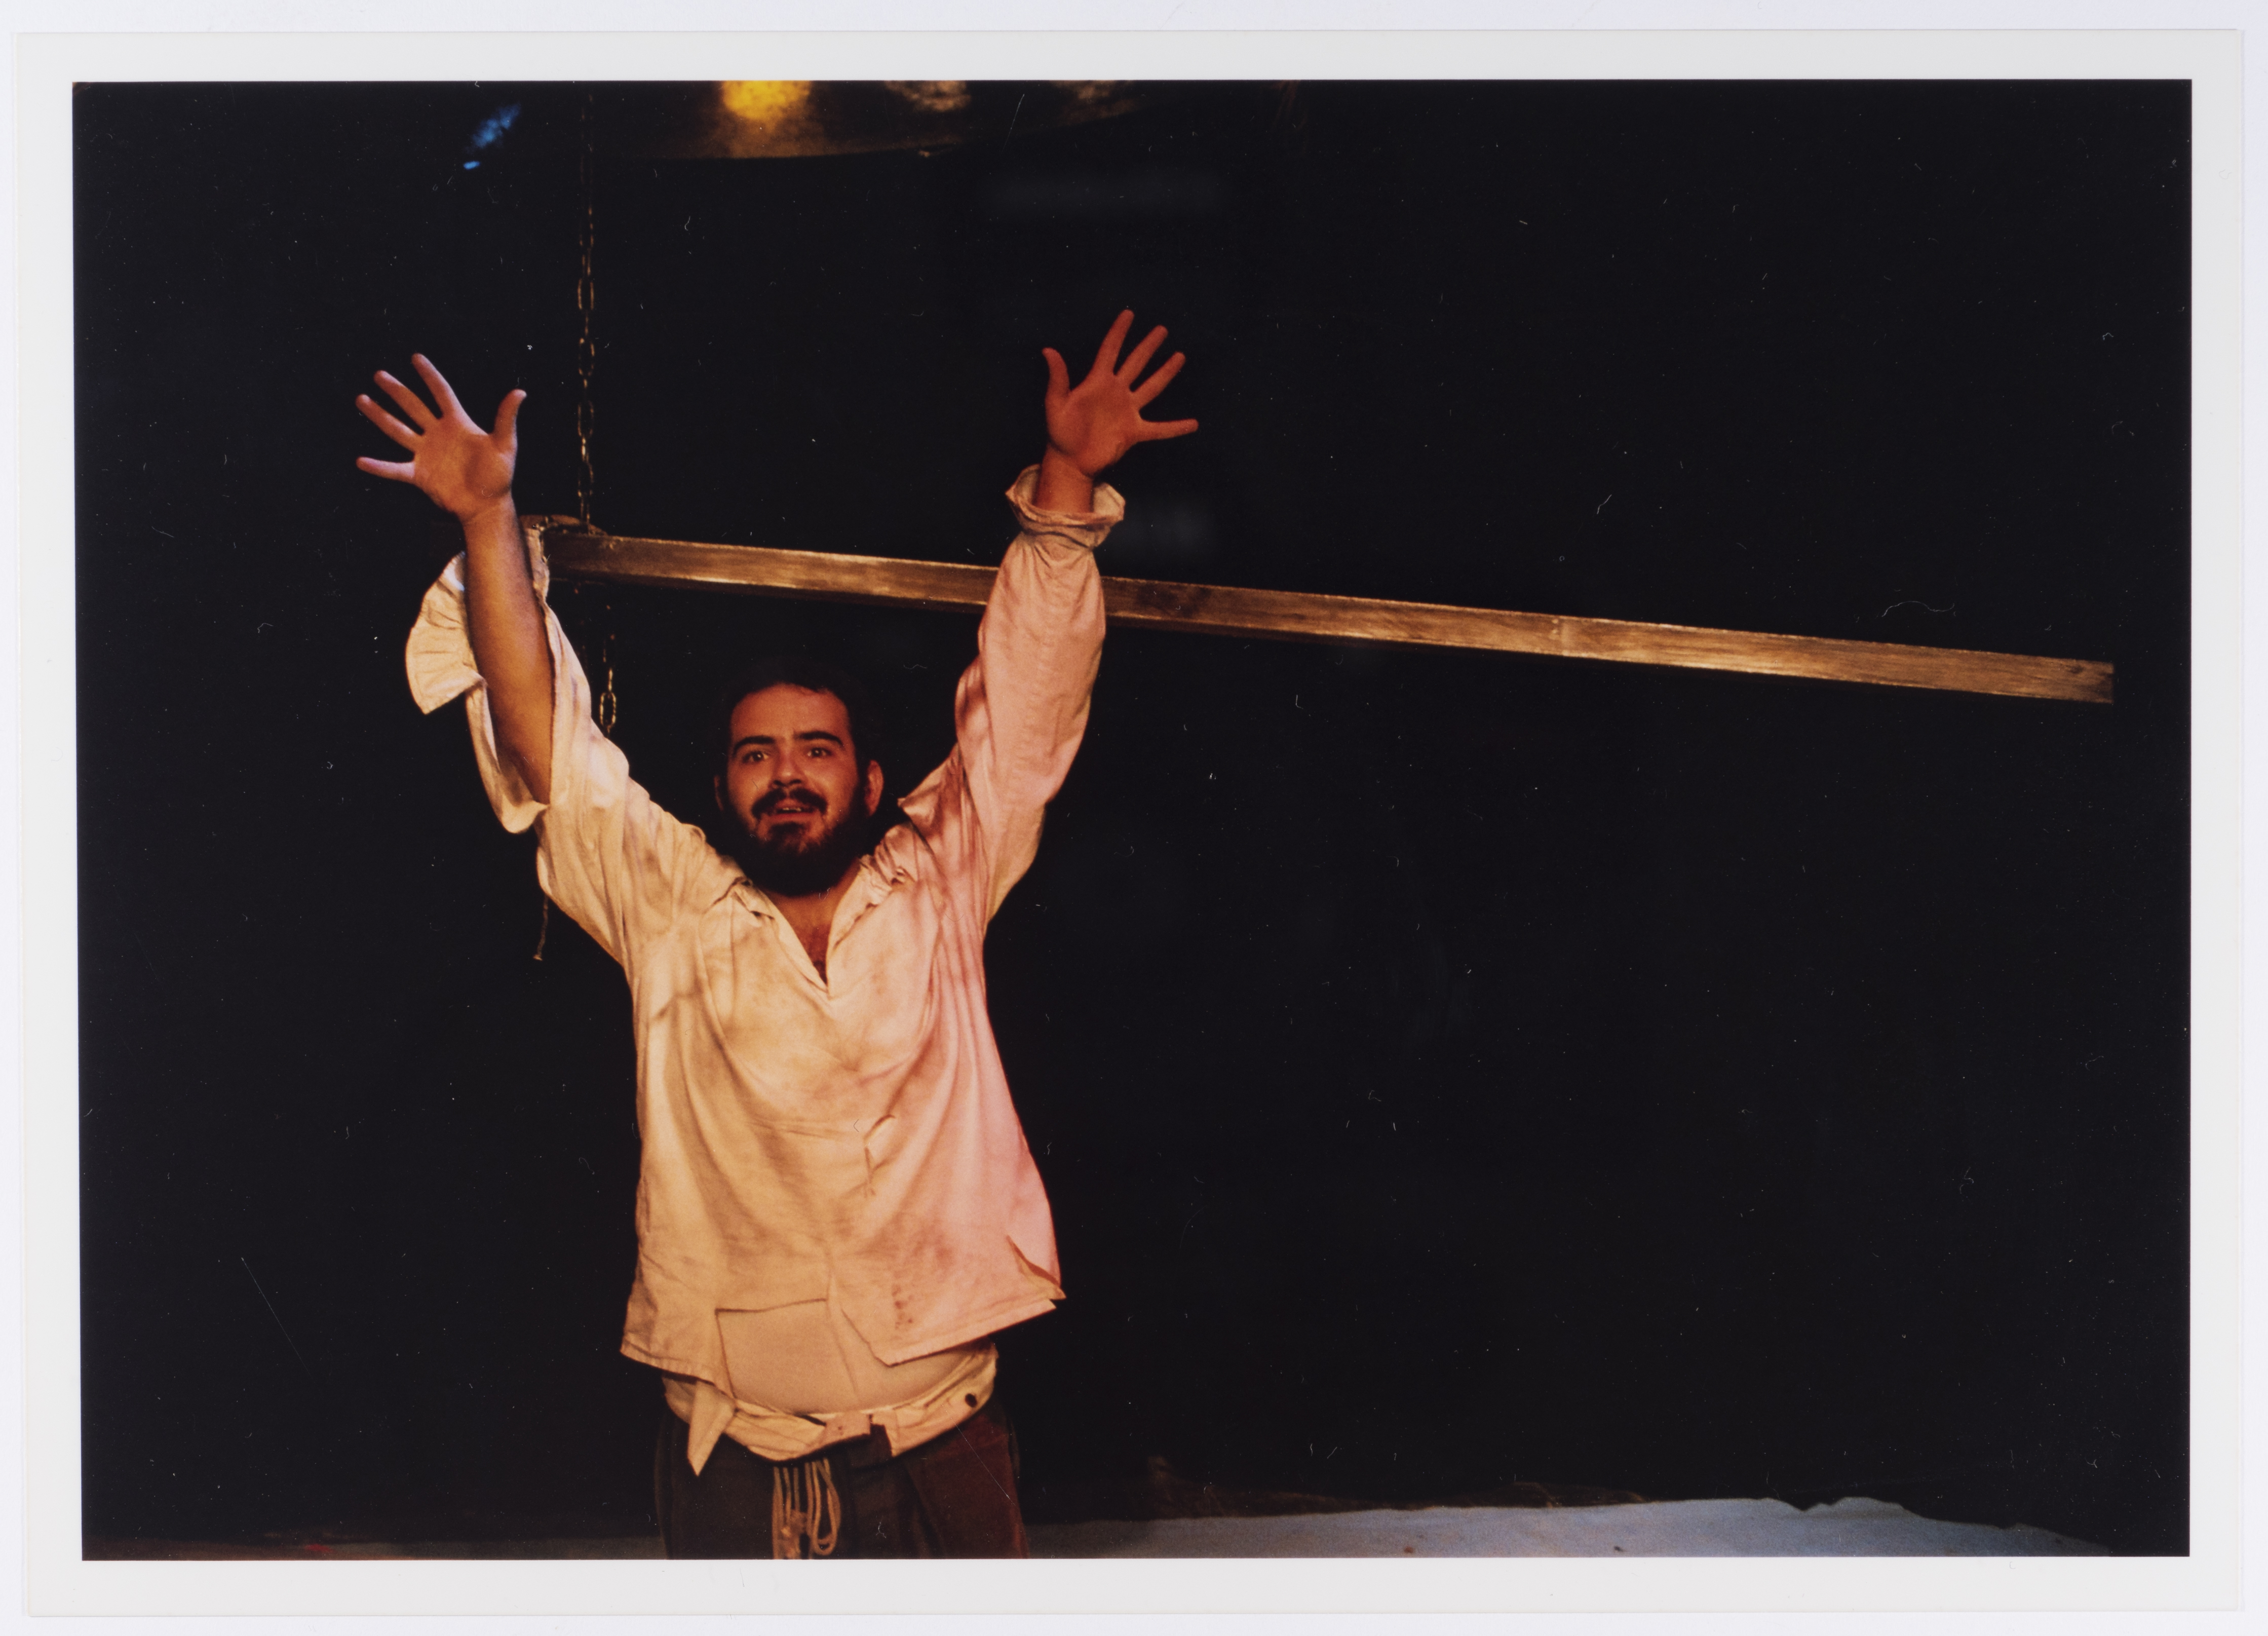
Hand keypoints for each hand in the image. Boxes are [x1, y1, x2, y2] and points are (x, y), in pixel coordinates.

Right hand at [355, 355, 523, 522]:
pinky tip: (361, 461)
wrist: (487, 506)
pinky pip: (395, 469)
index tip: (416, 358)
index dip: (430, 376)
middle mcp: (438, 434)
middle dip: (396, 391)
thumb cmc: (498, 476)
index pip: (441, 393)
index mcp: (457, 424)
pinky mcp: (419, 475)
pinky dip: (379, 467)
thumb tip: (520, 392)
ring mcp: (426, 454)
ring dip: (380, 416)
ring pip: (398, 430)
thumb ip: (506, 418)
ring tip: (361, 399)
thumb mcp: (504, 445)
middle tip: (379, 375)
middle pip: (413, 407)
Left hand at [1041, 310, 1198, 480]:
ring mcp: (1127, 411)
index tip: (1128, 314)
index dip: (1119, 332)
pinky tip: (1193, 424)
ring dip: (1166, 372)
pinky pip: (1160, 429)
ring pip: (1151, 387)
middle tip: (1162, 329)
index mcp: (1098, 382)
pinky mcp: (1134, 432)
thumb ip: (1058, 379)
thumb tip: (1048, 350)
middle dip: (1148, 346)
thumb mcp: (1056, 404)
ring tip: (1179, 356)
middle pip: (1136, 363)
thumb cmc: (1060, 433)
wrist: (1070, 462)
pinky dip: (1176, 427)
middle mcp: (1116, 392)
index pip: (1110, 350)